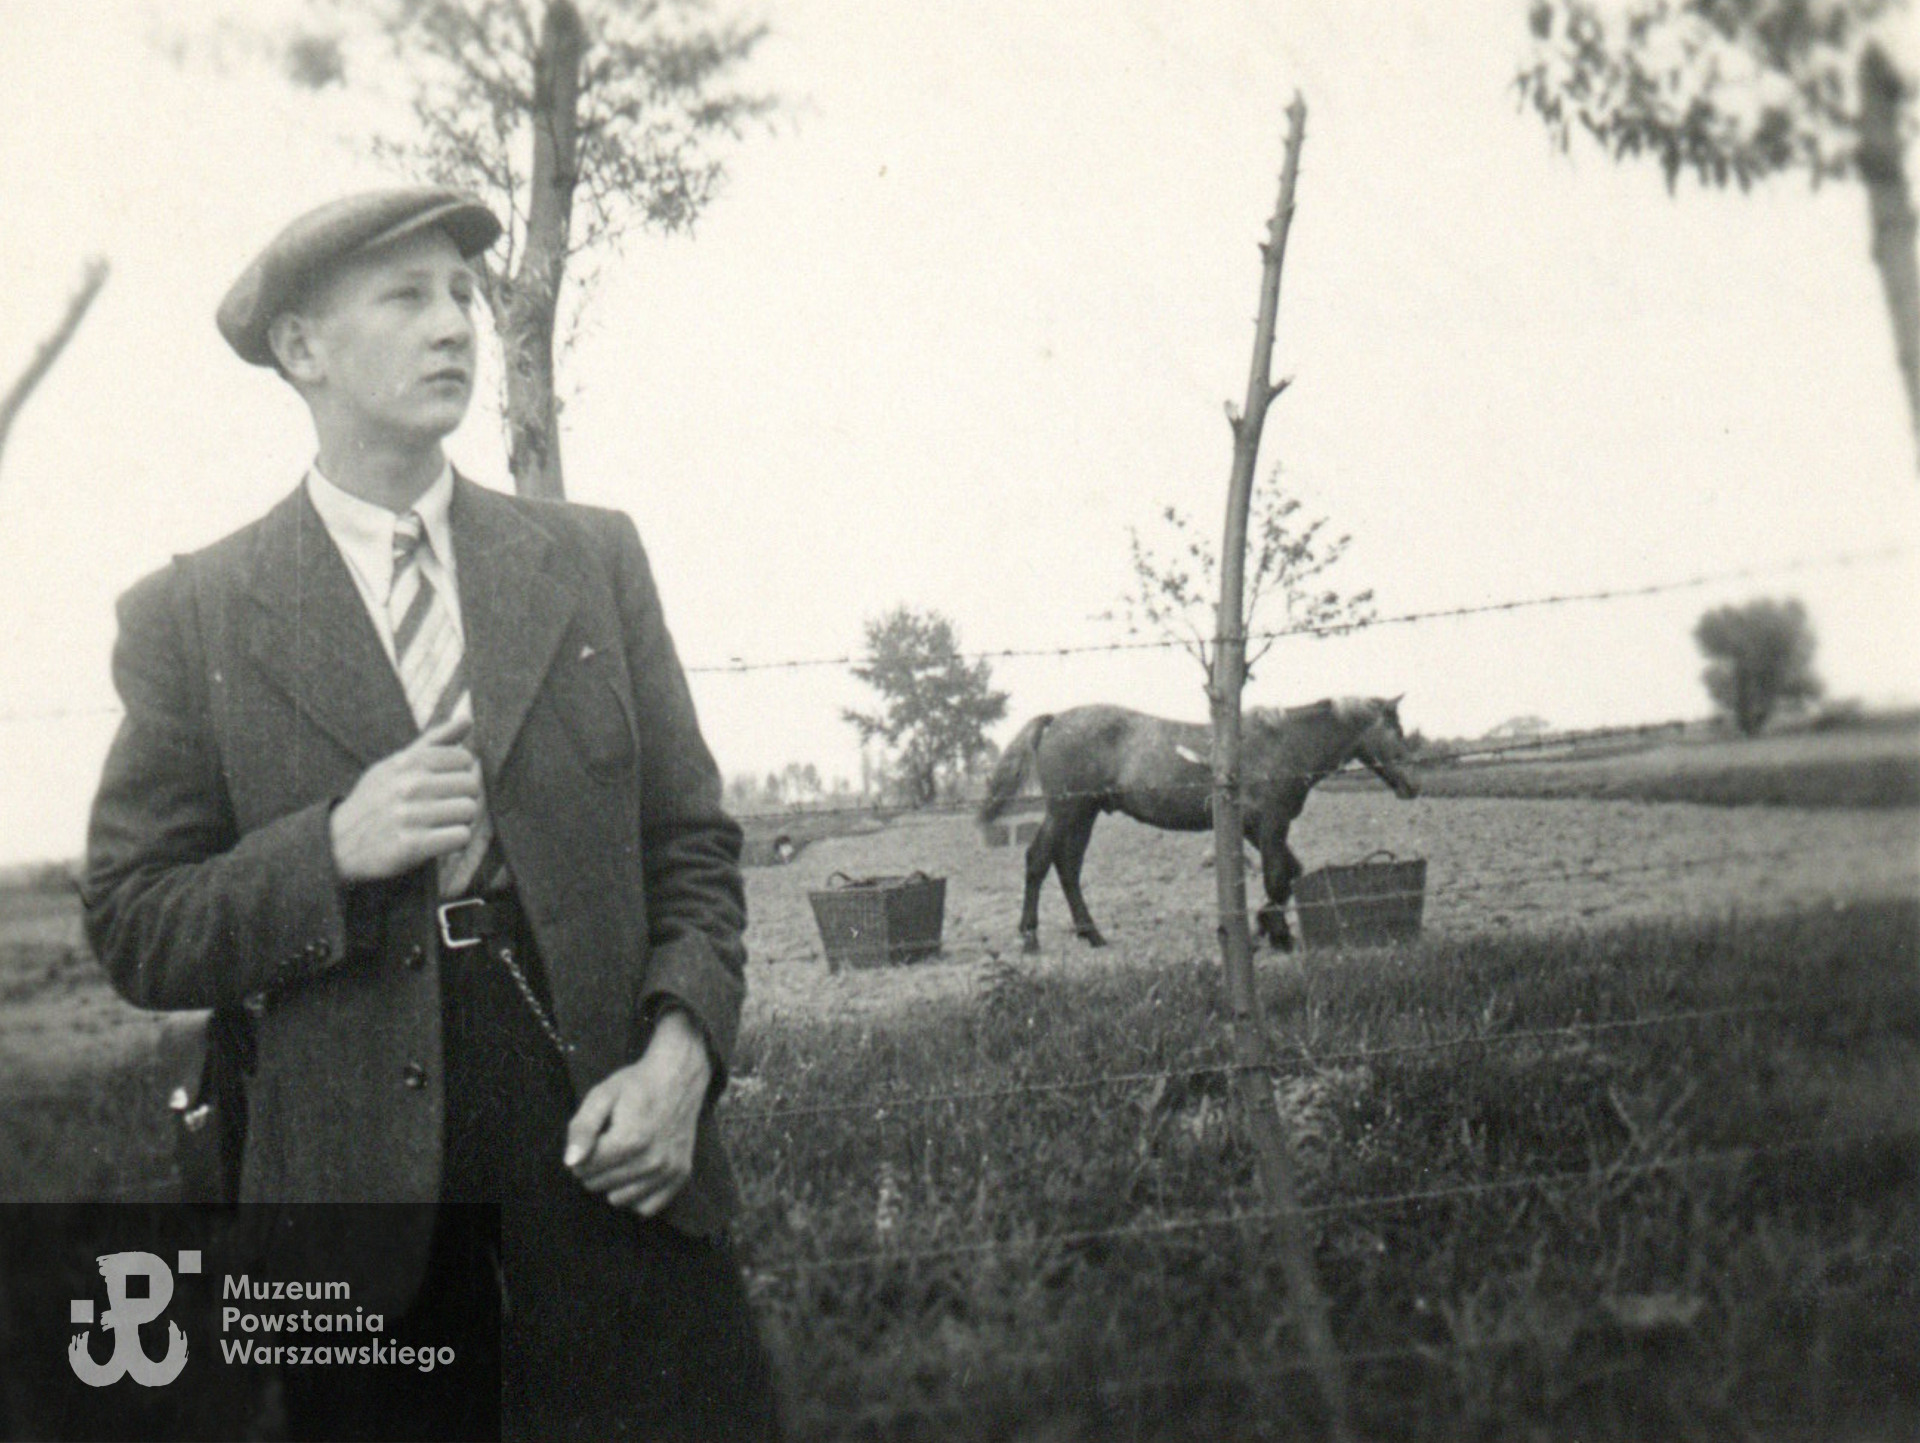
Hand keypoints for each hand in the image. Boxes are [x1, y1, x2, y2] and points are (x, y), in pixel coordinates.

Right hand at [328, 713, 481, 881]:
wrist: (337, 841)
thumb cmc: (375, 799)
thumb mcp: (396, 764)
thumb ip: (434, 741)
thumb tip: (468, 719)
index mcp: (408, 762)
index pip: (464, 758)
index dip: (461, 773)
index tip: (445, 784)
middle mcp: (409, 786)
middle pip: (471, 786)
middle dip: (463, 797)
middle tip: (444, 807)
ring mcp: (410, 816)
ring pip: (469, 811)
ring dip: (461, 820)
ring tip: (440, 823)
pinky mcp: (412, 846)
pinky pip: (460, 836)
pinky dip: (455, 840)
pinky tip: (438, 839)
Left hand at [563, 1009, 711, 1215]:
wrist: (679, 1076)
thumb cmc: (636, 1085)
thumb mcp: (602, 1096)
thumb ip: (582, 1128)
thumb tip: (571, 1162)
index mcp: (630, 1140)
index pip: (584, 1169)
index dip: (580, 1152)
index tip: (592, 1137)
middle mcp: (652, 1161)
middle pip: (599, 1185)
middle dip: (595, 1167)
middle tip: (607, 1143)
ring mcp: (669, 1171)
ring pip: (619, 1199)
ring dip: (613, 1182)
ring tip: (622, 1156)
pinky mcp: (681, 1176)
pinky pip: (646, 1207)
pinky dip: (636, 1195)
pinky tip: (636, 1173)